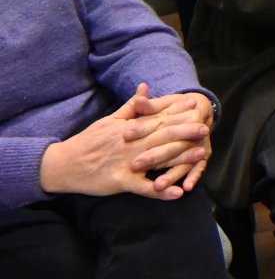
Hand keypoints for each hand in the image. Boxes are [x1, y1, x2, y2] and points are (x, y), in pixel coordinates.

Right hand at [39, 86, 208, 199]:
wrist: (64, 164)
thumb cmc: (89, 141)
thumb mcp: (110, 120)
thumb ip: (132, 106)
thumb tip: (145, 86)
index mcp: (130, 128)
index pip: (157, 117)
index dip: (177, 111)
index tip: (196, 105)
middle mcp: (131, 143)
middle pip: (162, 135)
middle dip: (186, 131)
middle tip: (206, 127)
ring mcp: (127, 162)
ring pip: (157, 158)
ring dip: (180, 157)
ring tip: (201, 154)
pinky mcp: (121, 181)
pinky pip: (143, 187)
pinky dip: (160, 190)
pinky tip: (177, 193)